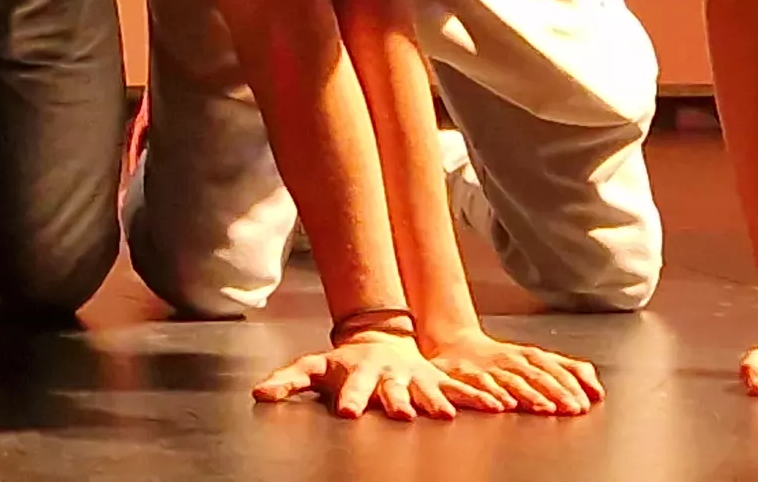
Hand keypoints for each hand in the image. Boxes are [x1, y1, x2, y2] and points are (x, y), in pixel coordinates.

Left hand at [252, 329, 472, 420]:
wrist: (382, 341)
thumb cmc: (344, 362)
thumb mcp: (313, 367)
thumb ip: (288, 379)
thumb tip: (259, 391)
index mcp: (359, 372)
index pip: (351, 387)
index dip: (349, 397)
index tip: (347, 411)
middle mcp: (391, 376)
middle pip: (393, 390)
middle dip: (397, 401)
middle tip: (402, 414)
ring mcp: (416, 379)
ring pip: (429, 392)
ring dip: (440, 402)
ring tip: (448, 415)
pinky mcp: (438, 383)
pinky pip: (462, 391)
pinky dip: (480, 398)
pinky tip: (498, 405)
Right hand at [429, 332, 603, 414]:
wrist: (456, 343)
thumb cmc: (501, 357)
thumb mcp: (538, 358)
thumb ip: (569, 370)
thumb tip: (597, 390)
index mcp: (531, 356)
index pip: (555, 370)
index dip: (570, 386)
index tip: (584, 403)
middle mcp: (513, 360)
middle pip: (538, 376)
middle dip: (556, 392)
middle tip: (571, 408)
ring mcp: (491, 368)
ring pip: (513, 381)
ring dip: (530, 395)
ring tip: (544, 408)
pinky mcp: (469, 376)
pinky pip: (481, 386)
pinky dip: (493, 394)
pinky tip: (503, 404)